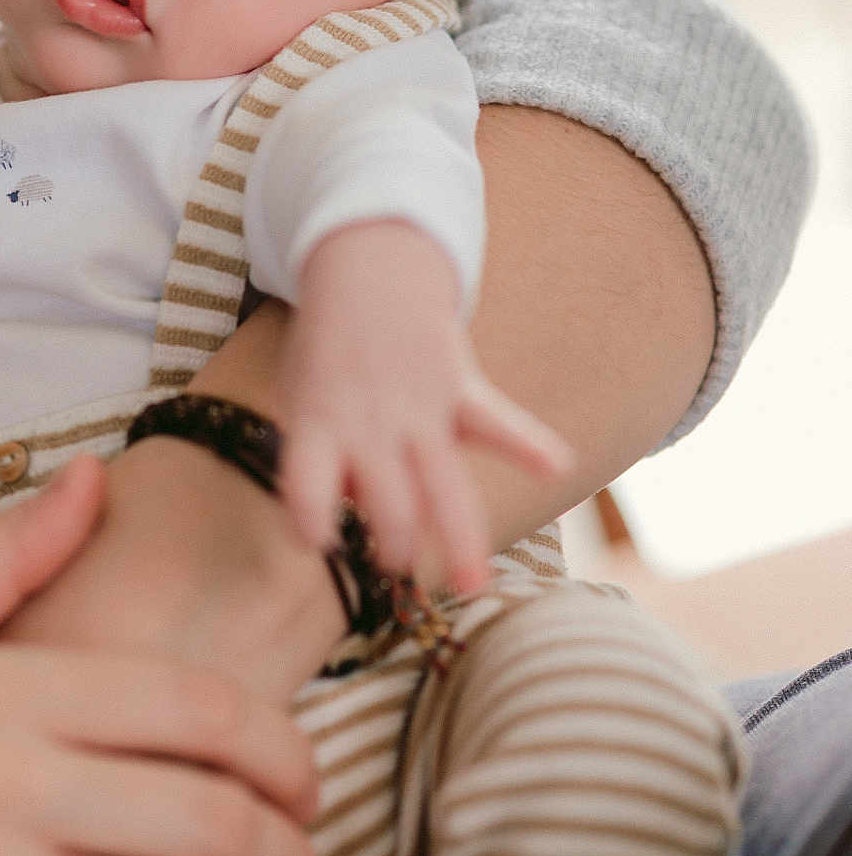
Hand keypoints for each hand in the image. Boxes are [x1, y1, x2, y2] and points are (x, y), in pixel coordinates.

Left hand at [279, 222, 572, 591]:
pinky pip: (496, 420)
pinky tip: (555, 465)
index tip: (319, 542)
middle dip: (396, 538)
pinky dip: (527, 443)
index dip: (311, 515)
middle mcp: (369, 422)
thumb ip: (323, 460)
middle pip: (388, 496)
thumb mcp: (300, 399)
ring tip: (474, 583)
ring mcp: (419, 407)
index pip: (306, 481)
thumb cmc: (328, 355)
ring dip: (460, 535)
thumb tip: (353, 518)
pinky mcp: (459, 388)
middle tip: (400, 566)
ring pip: (442, 482)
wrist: (366, 272)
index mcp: (318, 423)